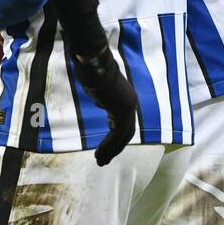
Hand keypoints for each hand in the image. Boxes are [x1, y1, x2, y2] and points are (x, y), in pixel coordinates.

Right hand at [74, 47, 138, 165]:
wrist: (94, 63)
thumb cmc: (93, 71)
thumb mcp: (99, 89)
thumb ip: (104, 99)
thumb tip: (102, 104)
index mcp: (127, 99)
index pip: (124, 124)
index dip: (116, 139)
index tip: (106, 149)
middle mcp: (131, 104)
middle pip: (125, 134)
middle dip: (114, 149)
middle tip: (103, 161)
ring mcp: (128, 108)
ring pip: (122, 137)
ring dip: (110, 151)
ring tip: (100, 161)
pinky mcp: (122, 111)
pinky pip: (116, 135)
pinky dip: (108, 146)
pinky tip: (99, 154)